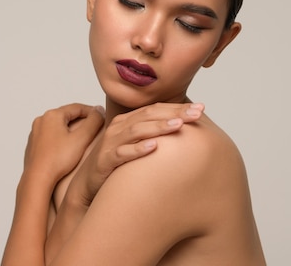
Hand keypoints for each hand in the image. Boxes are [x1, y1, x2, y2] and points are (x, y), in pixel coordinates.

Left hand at [23, 103, 104, 183]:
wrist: (37, 179)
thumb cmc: (57, 160)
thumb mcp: (81, 139)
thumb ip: (93, 122)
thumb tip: (99, 111)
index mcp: (52, 115)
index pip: (77, 107)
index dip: (92, 112)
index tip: (102, 118)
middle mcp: (41, 121)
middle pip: (67, 116)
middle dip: (81, 121)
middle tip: (95, 128)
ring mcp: (35, 133)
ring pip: (58, 127)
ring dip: (71, 130)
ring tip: (83, 140)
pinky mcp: (33, 145)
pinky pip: (50, 137)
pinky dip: (61, 139)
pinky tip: (68, 150)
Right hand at [67, 102, 203, 207]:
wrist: (89, 183)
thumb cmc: (116, 163)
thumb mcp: (135, 144)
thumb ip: (153, 134)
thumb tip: (183, 128)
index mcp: (127, 121)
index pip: (155, 109)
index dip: (177, 107)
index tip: (201, 109)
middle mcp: (119, 128)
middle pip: (149, 115)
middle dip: (174, 113)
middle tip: (197, 113)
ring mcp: (111, 143)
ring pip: (137, 130)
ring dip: (159, 127)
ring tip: (178, 125)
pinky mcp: (105, 160)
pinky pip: (122, 153)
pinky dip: (138, 149)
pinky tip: (153, 147)